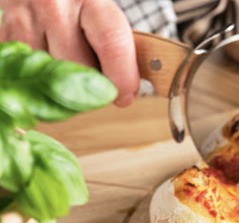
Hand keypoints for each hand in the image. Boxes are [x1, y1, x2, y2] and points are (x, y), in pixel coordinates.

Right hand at [0, 0, 138, 105]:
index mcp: (90, 0)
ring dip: (63, 88)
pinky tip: (47, 71)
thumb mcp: (102, 17)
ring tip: (70, 76)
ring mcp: (24, 20)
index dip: (122, 79)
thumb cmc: (77, 7)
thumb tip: (124, 94)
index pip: (112, 45)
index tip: (125, 96)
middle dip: (93, 88)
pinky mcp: (4, 34)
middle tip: (96, 87)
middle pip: (80, 69)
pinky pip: (26, 74)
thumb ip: (116, 50)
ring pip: (50, 77)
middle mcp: (54, 6)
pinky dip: (39, 80)